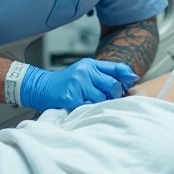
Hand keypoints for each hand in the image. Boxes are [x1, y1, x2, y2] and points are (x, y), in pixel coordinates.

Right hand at [19, 58, 137, 111]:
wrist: (42, 87)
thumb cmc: (67, 83)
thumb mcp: (85, 72)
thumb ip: (105, 74)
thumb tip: (131, 78)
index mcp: (90, 65)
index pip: (116, 69)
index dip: (126, 77)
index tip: (131, 83)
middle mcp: (84, 72)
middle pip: (112, 85)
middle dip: (113, 94)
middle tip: (106, 98)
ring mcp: (77, 84)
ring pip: (102, 98)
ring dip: (99, 103)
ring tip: (89, 101)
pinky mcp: (71, 97)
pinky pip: (89, 106)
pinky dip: (88, 108)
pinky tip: (81, 106)